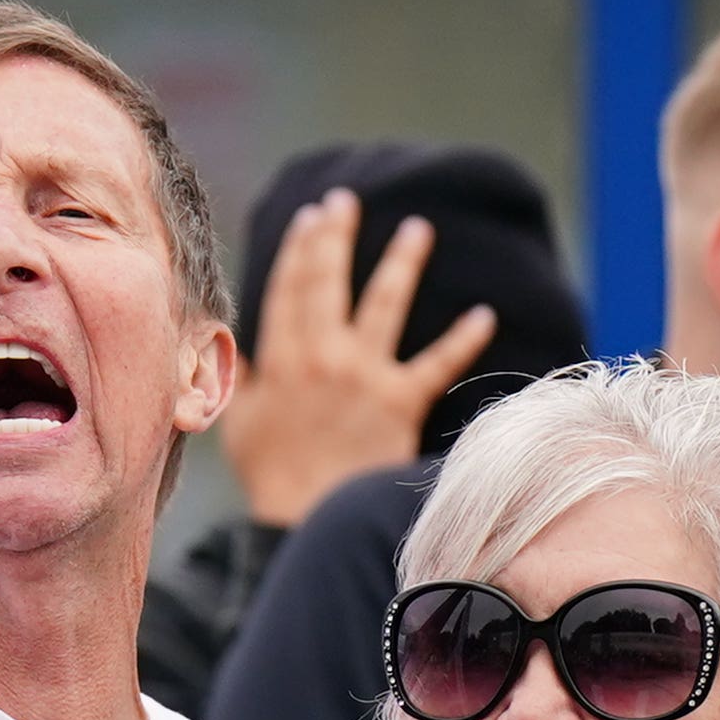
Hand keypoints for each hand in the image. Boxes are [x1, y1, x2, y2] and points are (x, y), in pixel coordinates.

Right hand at [222, 195, 502, 526]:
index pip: (290, 288)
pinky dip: (463, 340)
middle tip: (348, 201)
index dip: (300, 248)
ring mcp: (364, 376)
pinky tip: (485, 315)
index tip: (311, 216)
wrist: (309, 518)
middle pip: (330, 282)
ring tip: (418, 230)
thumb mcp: (239, 421)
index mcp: (282, 359)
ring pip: (384, 304)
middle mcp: (323, 357)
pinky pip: (437, 364)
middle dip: (338, 236)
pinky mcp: (400, 402)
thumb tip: (234, 344)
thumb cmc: (272, 476)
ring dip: (402, 262)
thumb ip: (241, 375)